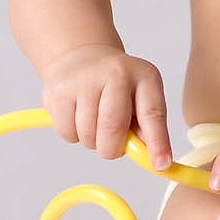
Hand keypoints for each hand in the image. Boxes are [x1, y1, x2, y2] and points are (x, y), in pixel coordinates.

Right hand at [41, 44, 172, 170]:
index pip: (152, 113)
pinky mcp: (58, 91)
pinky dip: (74, 134)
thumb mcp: (141, 96)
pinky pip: (67, 133)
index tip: (161, 164)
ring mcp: (84, 80)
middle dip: (112, 148)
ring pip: (88, 135)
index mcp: (144, 76)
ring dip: (92, 140)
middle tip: (113, 143)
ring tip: (95, 121)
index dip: (158, 142)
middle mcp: (116, 73)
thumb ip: (148, 126)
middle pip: (113, 129)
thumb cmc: (117, 84)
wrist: (81, 55)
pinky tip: (78, 116)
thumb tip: (154, 158)